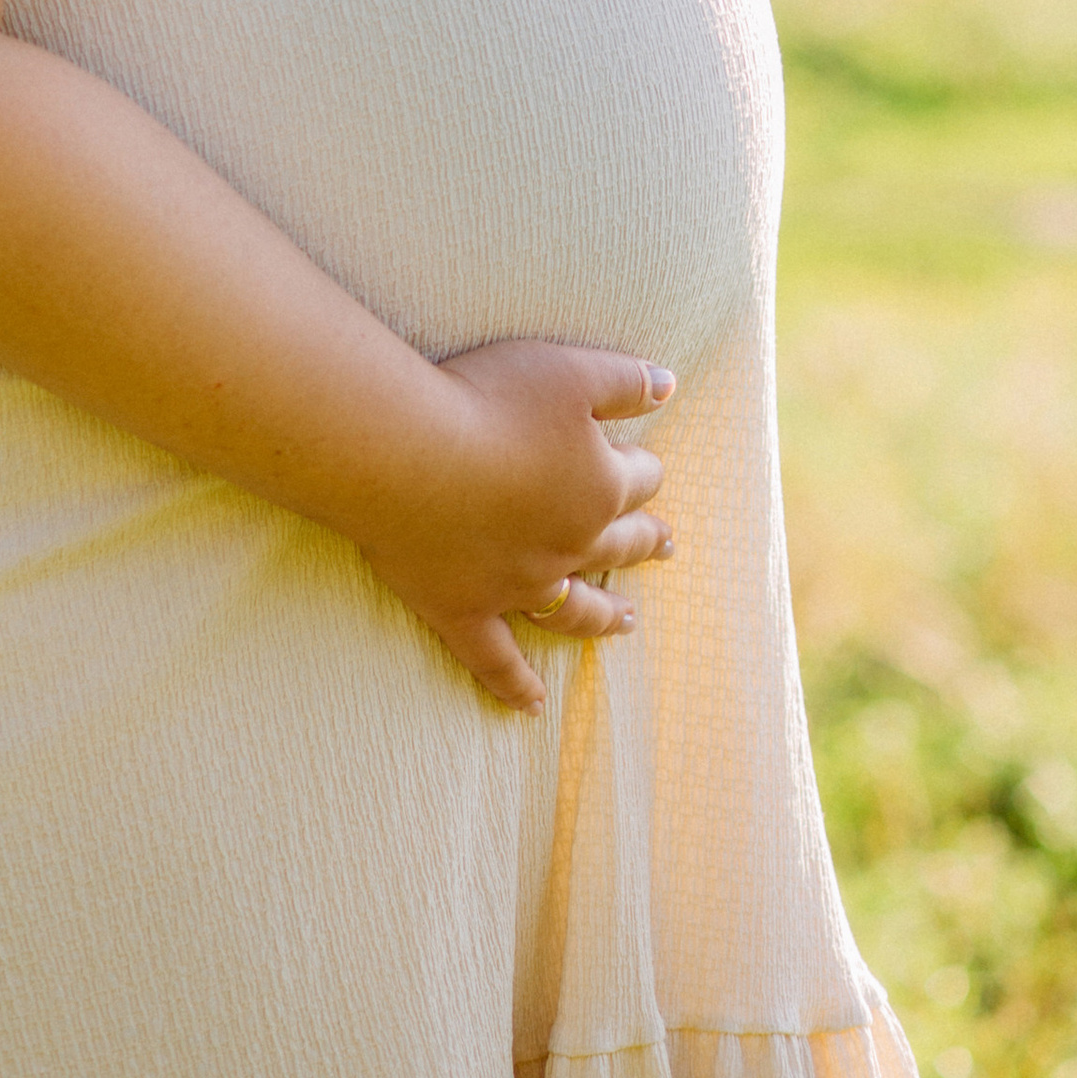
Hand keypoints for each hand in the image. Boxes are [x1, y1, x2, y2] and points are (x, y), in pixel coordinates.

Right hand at [353, 341, 675, 709]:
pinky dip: (516, 686)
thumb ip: (625, 381)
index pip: (640, 479)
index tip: (642, 459)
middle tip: (665, 545)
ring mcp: (517, 587)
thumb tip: (670, 387)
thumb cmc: (488, 399)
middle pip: (619, 545)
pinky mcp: (464, 611)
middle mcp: (568, 545)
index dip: (642, 466)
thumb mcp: (570, 371)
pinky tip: (534, 705)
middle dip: (644, 541)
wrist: (406, 453)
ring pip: (575, 610)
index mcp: (598, 486)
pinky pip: (497, 661)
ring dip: (604, 617)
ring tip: (627, 621)